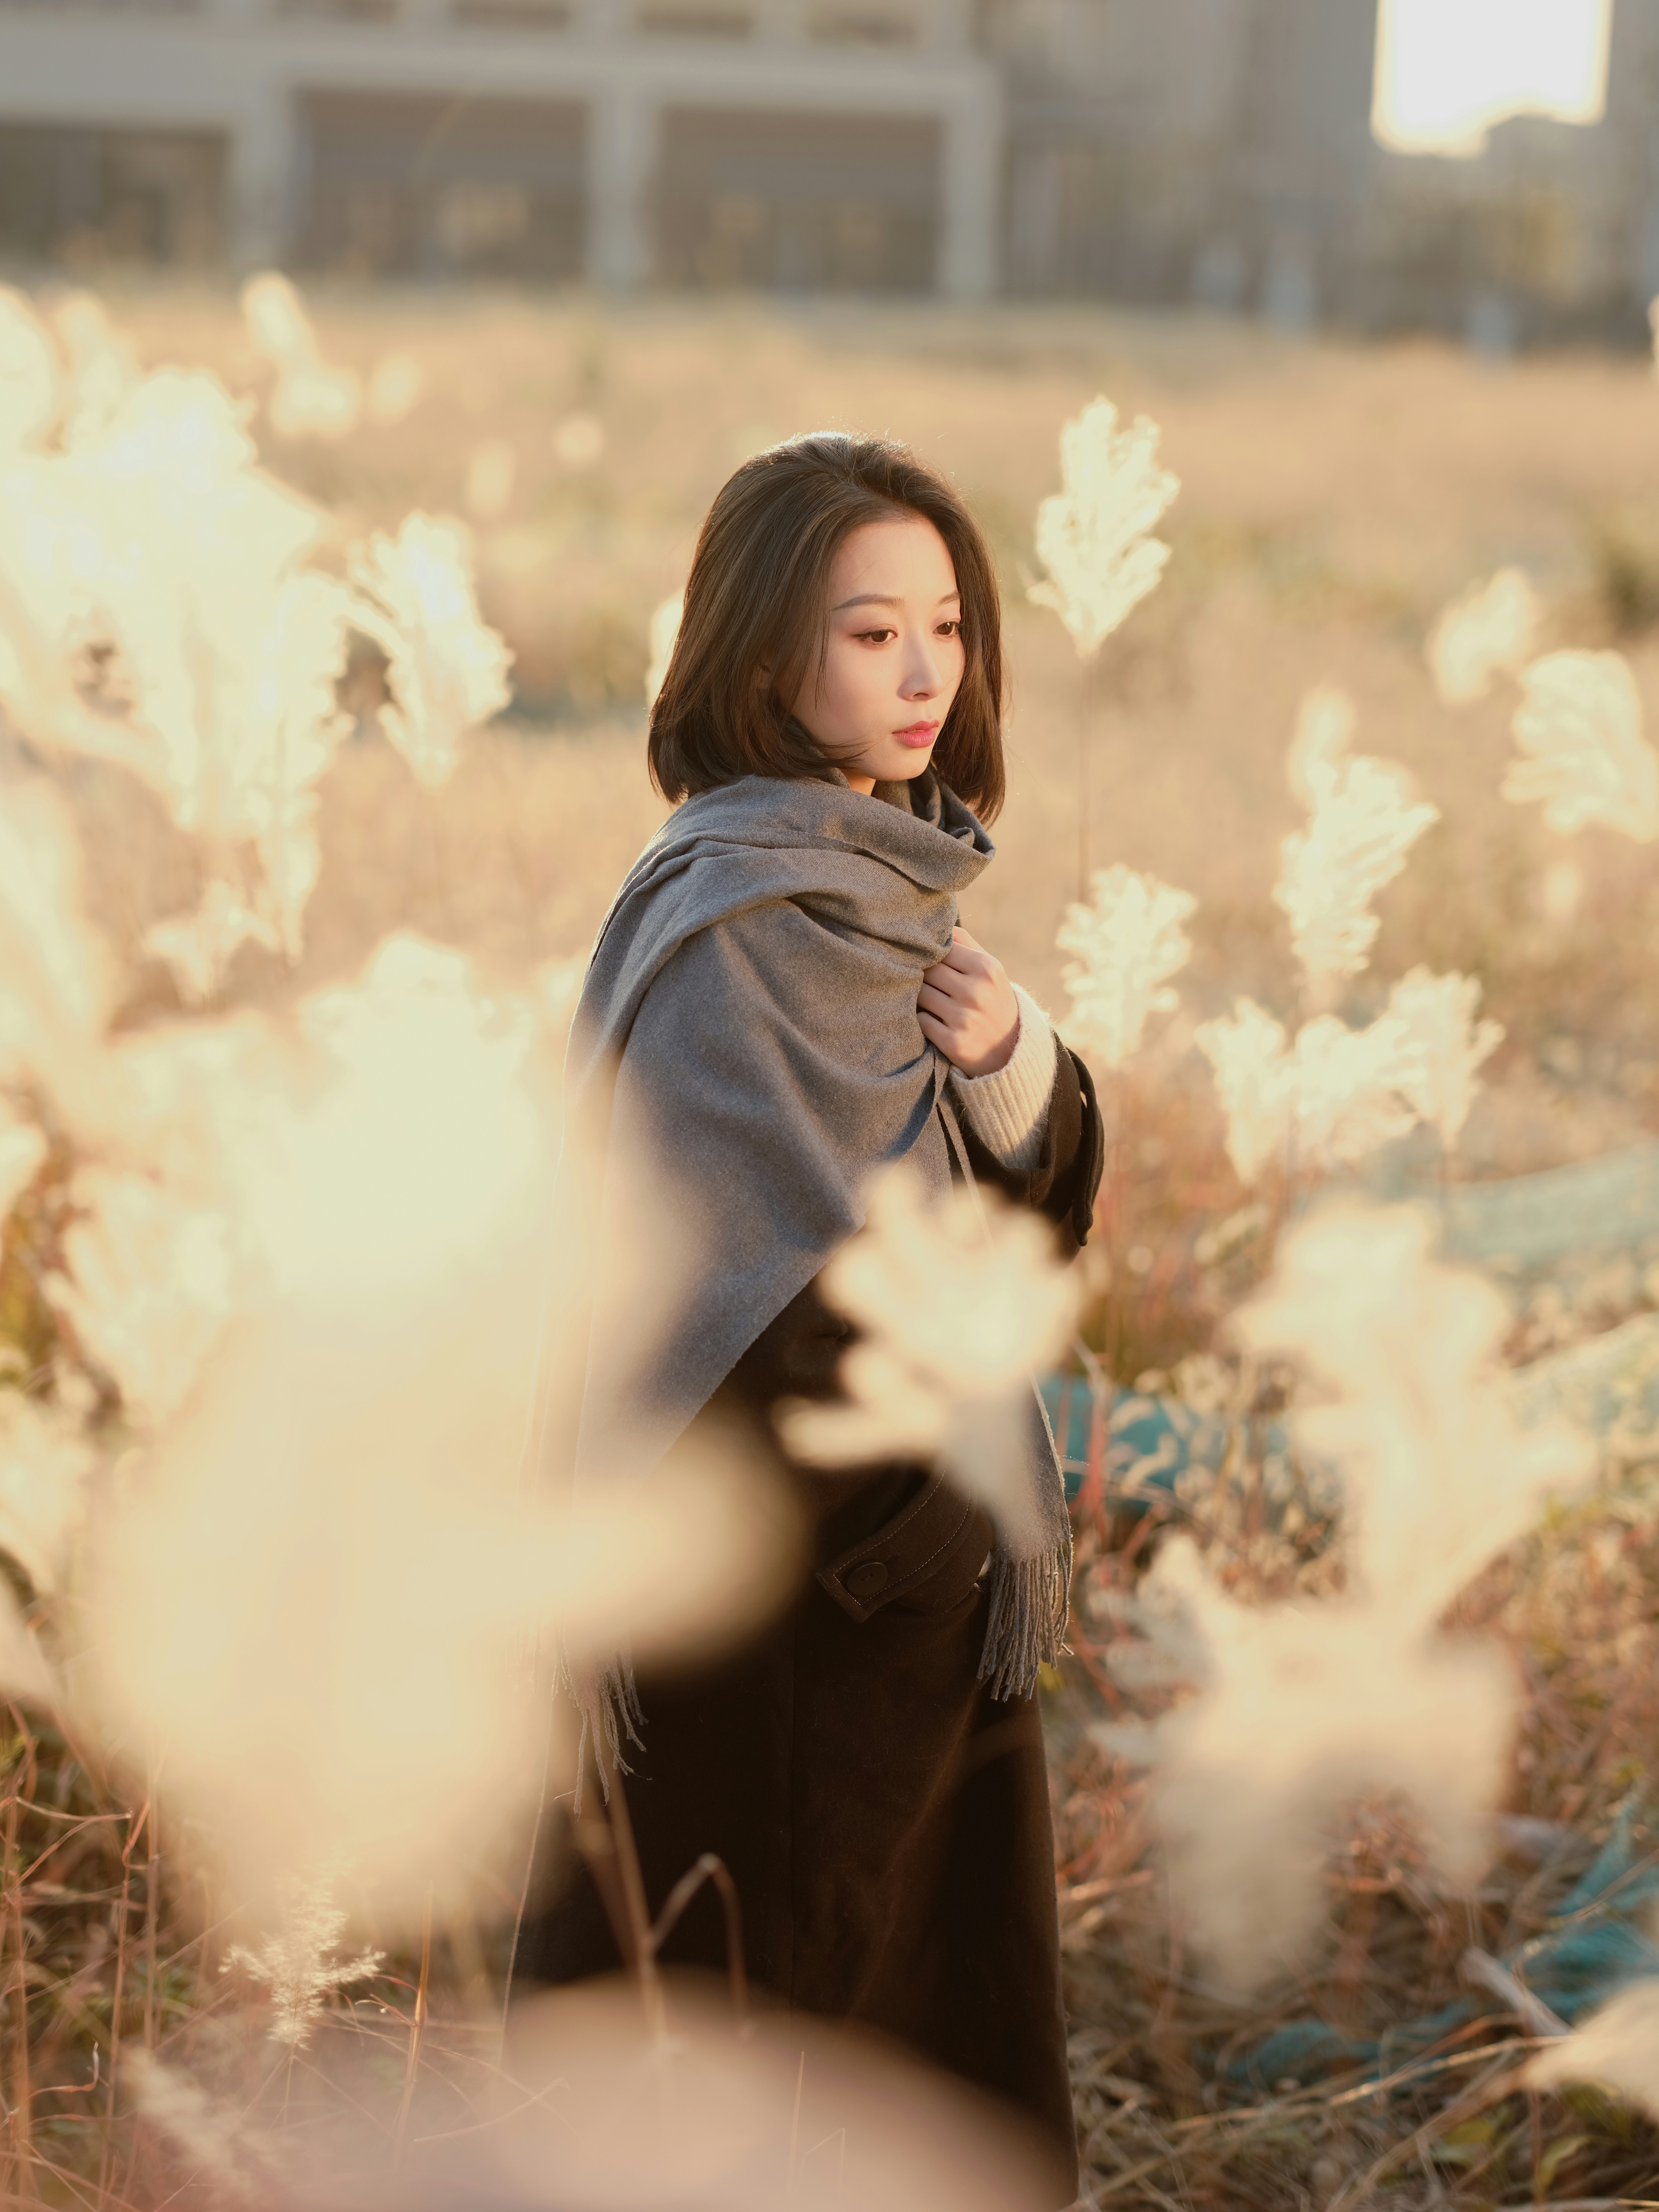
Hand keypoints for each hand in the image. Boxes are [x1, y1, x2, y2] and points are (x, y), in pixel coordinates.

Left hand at [919, 927, 1018, 1076]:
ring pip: (921, 994)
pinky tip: (934, 1020)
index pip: (941, 950)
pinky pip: (921, 1020)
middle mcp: (976, 992)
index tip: (933, 964)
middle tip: (929, 983)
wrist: (1010, 1049)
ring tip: (931, 1000)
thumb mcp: (990, 969)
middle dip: (924, 976)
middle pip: (928, 971)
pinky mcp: (952, 1041)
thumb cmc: (993, 999)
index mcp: (986, 968)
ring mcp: (964, 1018)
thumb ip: (965, 943)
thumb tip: (939, 925)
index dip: (932, 956)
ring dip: (920, 997)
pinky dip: (923, 1019)